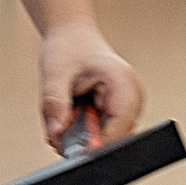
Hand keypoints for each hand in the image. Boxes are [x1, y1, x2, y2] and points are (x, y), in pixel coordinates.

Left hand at [38, 23, 145, 152]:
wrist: (72, 34)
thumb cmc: (68, 46)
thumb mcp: (54, 72)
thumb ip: (54, 104)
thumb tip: (55, 133)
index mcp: (124, 84)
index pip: (119, 131)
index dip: (95, 146)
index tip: (69, 149)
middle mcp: (131, 98)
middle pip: (110, 139)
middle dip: (81, 139)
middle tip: (58, 125)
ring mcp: (126, 107)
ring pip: (102, 139)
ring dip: (78, 132)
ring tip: (66, 109)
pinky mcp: (117, 113)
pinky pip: (98, 132)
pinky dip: (79, 127)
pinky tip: (72, 110)